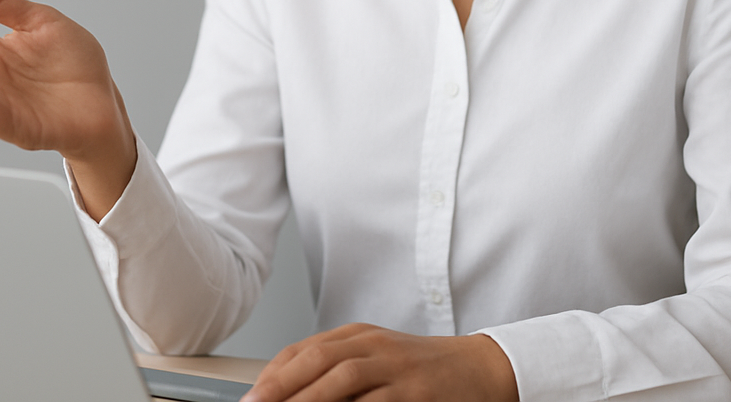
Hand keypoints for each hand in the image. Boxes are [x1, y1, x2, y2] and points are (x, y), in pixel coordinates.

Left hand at [243, 324, 517, 401]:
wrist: (480, 367)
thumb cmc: (423, 369)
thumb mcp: (377, 358)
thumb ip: (338, 369)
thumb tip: (289, 391)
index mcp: (359, 335)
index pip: (304, 349)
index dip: (273, 374)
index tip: (250, 397)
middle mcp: (374, 345)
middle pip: (317, 360)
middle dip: (280, 386)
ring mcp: (396, 367)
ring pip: (343, 378)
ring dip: (308, 399)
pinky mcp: (416, 391)